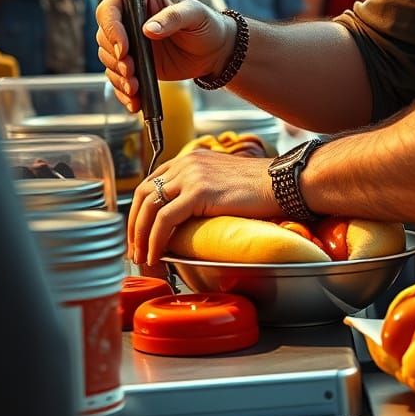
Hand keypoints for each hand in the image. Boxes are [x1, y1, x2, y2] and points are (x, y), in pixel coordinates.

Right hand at [96, 0, 234, 112]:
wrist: (213, 51)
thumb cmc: (206, 24)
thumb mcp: (194, 15)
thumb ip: (173, 18)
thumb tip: (148, 29)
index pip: (110, 9)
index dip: (111, 29)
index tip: (122, 49)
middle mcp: (129, 19)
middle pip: (104, 37)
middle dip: (114, 58)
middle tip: (131, 72)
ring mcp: (130, 43)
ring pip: (108, 60)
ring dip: (118, 76)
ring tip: (135, 88)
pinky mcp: (134, 64)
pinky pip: (119, 78)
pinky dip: (122, 92)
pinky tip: (134, 101)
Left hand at [127, 151, 278, 264]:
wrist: (280, 182)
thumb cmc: (258, 187)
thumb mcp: (220, 180)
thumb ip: (200, 189)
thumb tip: (184, 217)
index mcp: (190, 158)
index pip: (151, 183)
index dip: (139, 211)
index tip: (139, 233)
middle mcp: (186, 163)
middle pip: (143, 194)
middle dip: (134, 225)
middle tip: (135, 249)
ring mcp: (191, 175)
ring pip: (149, 207)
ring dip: (141, 236)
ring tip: (143, 257)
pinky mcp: (198, 192)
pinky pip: (165, 220)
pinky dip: (156, 240)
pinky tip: (157, 254)